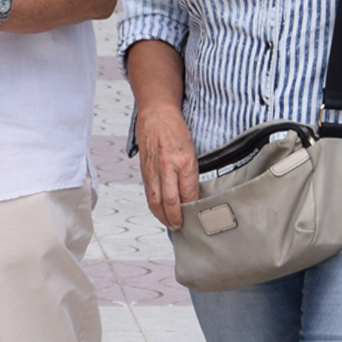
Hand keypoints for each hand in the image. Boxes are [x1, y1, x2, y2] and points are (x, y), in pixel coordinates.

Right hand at [135, 101, 198, 229]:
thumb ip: (191, 173)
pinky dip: (153, 205)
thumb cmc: (175, 130)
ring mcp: (154, 169)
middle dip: (175, 218)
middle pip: (170, 200)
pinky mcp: (144, 170)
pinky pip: (148, 192)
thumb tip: (192, 195)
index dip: (191, 209)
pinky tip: (158, 212)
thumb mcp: (191, 150)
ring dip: (162, 216)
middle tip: (180, 227)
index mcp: (184, 161)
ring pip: (156, 200)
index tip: (196, 218)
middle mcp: (168, 167)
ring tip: (170, 224)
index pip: (189, 193)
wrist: (156, 114)